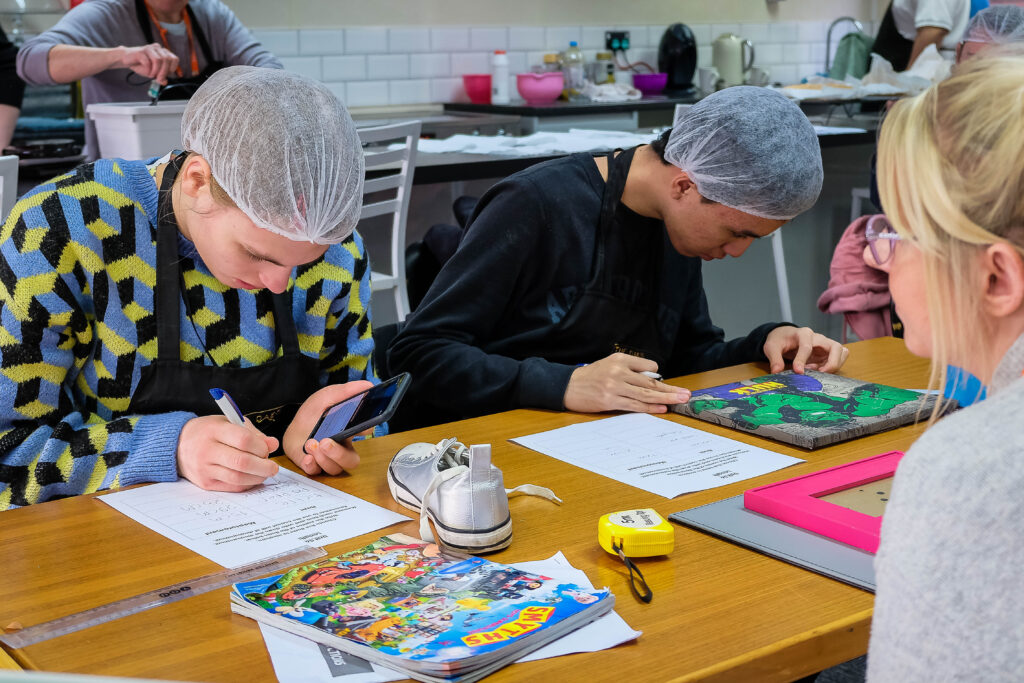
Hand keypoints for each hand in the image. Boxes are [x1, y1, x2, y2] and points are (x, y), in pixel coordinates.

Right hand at [119, 43, 178, 84]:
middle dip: (164, 72)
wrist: (126, 59)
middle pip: (167, 60)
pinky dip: (148, 70)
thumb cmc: (141, 65)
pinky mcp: (141, 51)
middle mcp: (157, 48)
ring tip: (151, 75)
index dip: (172, 68)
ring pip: (159, 60)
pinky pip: (148, 62)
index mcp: (163, 52)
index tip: (167, 75)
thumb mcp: (153, 72)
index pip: (174, 59)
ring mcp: (149, 48)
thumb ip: (160, 77)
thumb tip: (165, 82)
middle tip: (158, 79)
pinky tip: (146, 72)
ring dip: (156, 71)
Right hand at [176, 415, 279, 491]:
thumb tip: (272, 444)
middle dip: (264, 466)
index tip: (267, 448)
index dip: (261, 446)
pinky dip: (247, 484)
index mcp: (215, 430)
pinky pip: (232, 487)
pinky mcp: (205, 483)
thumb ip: (252, 433)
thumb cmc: (209, 431)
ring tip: (265, 473)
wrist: (178, 444)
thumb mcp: (229, 423)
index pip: (244, 440)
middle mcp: (207, 450)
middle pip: (242, 462)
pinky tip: (252, 478)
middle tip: (273, 467)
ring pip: (238, 477)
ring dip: (258, 477)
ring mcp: (204, 468)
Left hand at [282, 382, 372, 475]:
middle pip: (351, 461)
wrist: (292, 424)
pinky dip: (312, 466)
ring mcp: (327, 459)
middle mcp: (341, 448)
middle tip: (325, 442)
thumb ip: (346, 392)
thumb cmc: (314, 413)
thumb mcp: (327, 397)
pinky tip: (307, 457)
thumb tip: (368, 385)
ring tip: (311, 444)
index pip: (364, 434)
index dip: (364, 431)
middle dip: (339, 454)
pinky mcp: (312, 466)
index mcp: (350, 431)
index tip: (361, 428)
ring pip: (334, 469)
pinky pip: (316, 472)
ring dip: (323, 457)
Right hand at [563, 353, 690, 413]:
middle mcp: (619, 371)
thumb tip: (652, 382)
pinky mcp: (610, 400)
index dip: (657, 378)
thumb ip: (630, 371)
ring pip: (645, 395)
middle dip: (671, 390)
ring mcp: (614, 387)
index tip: (660, 384)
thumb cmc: (591, 377)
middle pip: (651, 383)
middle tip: (686, 394)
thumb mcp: (610, 364)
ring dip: (665, 399)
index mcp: (620, 359)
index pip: (649, 368)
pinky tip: (662, 408)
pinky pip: (634, 405)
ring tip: (680, 401)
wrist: (568, 386)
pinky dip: (650, 407)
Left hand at [763, 326, 848, 373]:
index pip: (807, 346)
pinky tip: (818, 371)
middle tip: (820, 374)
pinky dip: (832, 367)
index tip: (798, 371)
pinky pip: (838, 359)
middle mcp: (818, 338)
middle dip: (831, 363)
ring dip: (834, 365)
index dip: (803, 359)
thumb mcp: (771, 347)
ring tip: (819, 373)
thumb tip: (777, 371)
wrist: (784, 336)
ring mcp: (824, 345)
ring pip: (842, 352)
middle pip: (836, 347)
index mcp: (803, 333)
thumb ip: (774, 358)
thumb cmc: (779, 340)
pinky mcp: (827, 353)